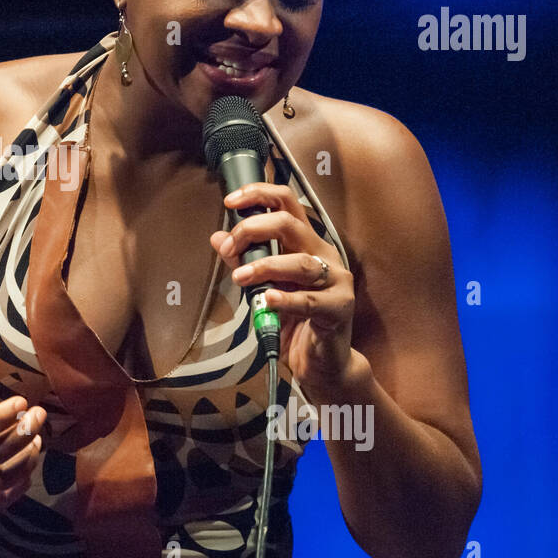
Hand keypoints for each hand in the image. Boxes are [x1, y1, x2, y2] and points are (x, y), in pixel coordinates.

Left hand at [209, 182, 356, 396]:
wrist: (322, 362)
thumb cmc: (294, 322)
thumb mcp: (263, 288)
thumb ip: (244, 262)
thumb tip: (217, 238)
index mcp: (306, 244)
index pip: (286, 204)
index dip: (259, 195)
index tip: (230, 202)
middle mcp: (323, 255)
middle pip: (290, 225)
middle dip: (253, 230)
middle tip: (229, 249)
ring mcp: (336, 280)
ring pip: (300, 262)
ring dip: (265, 267)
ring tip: (241, 277)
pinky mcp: (340, 307)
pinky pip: (311, 300)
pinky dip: (286, 299)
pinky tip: (267, 300)